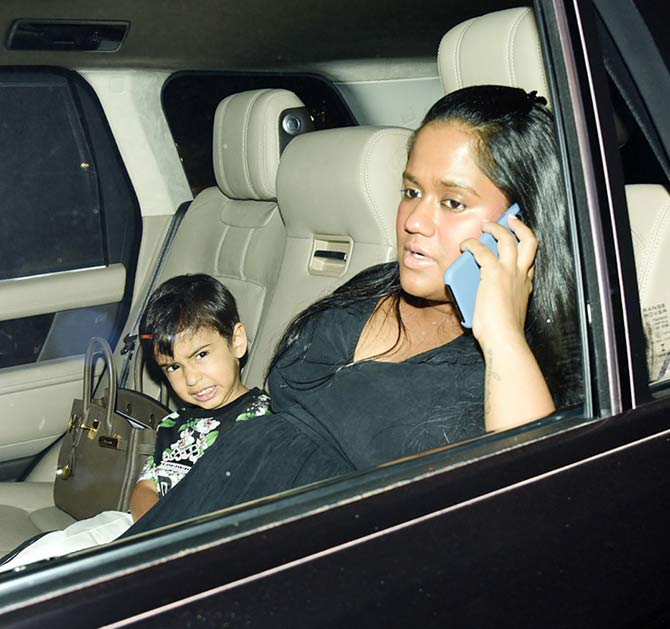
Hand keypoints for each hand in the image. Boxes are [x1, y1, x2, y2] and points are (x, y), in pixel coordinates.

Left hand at [460, 214, 536, 350]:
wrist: (504, 339)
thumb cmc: (502, 334)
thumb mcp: (504, 313)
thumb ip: (496, 303)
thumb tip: (480, 302)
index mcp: (525, 286)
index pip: (529, 262)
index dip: (524, 250)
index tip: (519, 244)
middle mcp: (521, 276)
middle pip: (530, 242)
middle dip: (520, 227)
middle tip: (511, 219)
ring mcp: (509, 272)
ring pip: (508, 238)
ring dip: (497, 228)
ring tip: (486, 224)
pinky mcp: (493, 272)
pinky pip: (481, 250)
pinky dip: (472, 244)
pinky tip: (465, 244)